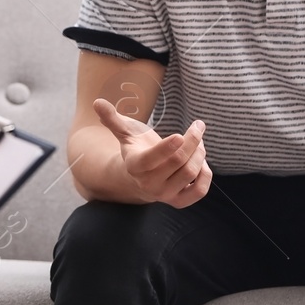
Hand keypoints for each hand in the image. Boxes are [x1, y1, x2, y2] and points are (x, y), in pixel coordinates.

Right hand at [93, 98, 210, 207]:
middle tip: (198, 127)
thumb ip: (113, 119)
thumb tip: (97, 102)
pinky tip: (202, 161)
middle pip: (178, 161)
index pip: (152, 159)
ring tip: (199, 141)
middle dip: (192, 141)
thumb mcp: (125, 133)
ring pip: (190, 173)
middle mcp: (148, 184)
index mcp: (135, 166)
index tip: (181, 134)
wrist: (140, 178)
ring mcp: (164, 195)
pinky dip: (206, 174)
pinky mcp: (178, 202)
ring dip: (200, 153)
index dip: (167, 147)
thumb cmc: (135, 149)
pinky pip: (199, 191)